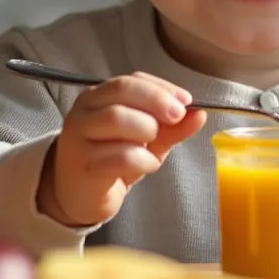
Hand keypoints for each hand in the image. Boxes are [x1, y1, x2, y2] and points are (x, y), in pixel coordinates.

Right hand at [38, 72, 206, 226]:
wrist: (80, 198)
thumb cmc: (112, 161)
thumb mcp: (147, 140)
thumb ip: (171, 127)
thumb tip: (199, 114)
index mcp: (97, 97)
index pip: (130, 80)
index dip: (161, 87)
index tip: (186, 101)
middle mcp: (83, 111)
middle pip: (121, 90)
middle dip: (156, 101)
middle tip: (177, 117)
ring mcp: (78, 137)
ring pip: (117, 118)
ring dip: (148, 131)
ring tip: (153, 149)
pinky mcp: (83, 165)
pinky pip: (120, 155)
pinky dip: (143, 160)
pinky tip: (146, 166)